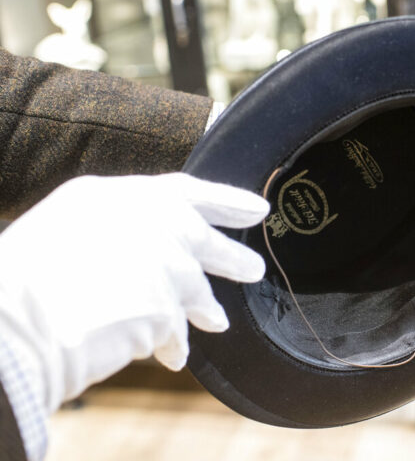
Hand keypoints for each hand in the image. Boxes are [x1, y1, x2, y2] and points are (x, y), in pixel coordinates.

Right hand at [0, 173, 268, 412]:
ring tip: (219, 320)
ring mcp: (164, 266)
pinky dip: (172, 344)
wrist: (14, 321)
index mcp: (120, 196)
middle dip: (232, 257)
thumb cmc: (26, 279)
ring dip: (207, 308)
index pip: (187, 190)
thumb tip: (144, 256)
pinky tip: (173, 356)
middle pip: (204, 240)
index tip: (258, 209)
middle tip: (255, 269)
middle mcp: (152, 225)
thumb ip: (118, 233)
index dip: (227, 200)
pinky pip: (174, 333)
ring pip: (197, 290)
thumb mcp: (68, 230)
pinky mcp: (168, 311)